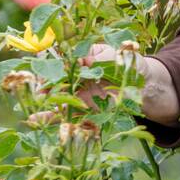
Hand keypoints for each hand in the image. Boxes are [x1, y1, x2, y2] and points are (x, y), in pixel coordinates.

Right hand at [26, 44, 179, 126]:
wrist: (148, 88)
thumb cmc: (133, 65)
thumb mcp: (120, 57)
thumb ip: (101, 58)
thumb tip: (81, 58)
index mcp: (83, 56)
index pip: (61, 58)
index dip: (49, 63)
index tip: (43, 70)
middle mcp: (77, 74)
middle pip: (55, 80)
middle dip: (44, 87)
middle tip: (37, 94)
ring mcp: (80, 93)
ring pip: (58, 99)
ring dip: (45, 106)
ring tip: (31, 115)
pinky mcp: (85, 110)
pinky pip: (68, 115)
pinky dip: (56, 120)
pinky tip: (40, 123)